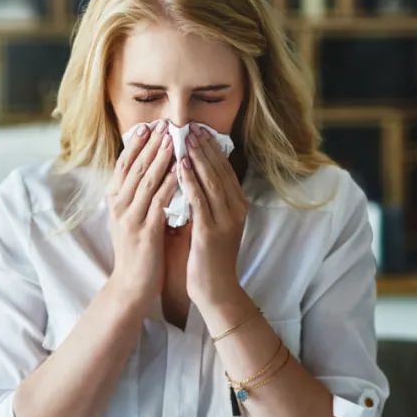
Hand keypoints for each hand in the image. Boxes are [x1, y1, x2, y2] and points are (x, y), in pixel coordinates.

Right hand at [105, 120, 178, 309]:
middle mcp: (118, 206)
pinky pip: (158, 201)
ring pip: (146, 181)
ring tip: (174, 139)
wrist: (131, 285)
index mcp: (114, 201)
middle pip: (135, 167)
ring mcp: (130, 218)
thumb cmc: (136, 252)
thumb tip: (151, 173)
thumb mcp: (131, 219)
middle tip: (164, 124)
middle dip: (151, 144)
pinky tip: (181, 170)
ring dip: (161, 157)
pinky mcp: (145, 231)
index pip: (123, 165)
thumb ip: (137, 197)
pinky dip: (170, 183)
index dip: (136, 145)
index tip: (149, 127)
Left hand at [177, 128, 247, 310]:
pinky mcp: (211, 232)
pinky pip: (200, 200)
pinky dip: (190, 181)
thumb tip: (190, 179)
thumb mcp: (209, 224)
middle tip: (191, 126)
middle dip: (205, 147)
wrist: (216, 291)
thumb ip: (204, 203)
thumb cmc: (207, 258)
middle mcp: (235, 209)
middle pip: (220, 170)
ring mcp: (225, 220)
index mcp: (236, 206)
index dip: (212, 149)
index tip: (199, 130)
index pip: (224, 170)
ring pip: (211, 181)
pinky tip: (180, 166)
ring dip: (197, 157)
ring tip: (185, 138)